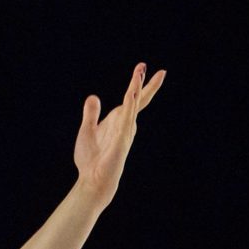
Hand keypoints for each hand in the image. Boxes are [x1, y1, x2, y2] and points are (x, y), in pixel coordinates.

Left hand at [73, 62, 164, 205]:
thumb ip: (91, 114)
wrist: (93, 180)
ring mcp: (125, 132)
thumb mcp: (87, 130)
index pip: (130, 99)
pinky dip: (128, 107)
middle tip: (161, 70)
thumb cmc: (92, 159)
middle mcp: (125, 125)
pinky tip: (130, 95)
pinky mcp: (120, 140)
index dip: (136, 84)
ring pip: (132, 106)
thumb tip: (94, 97)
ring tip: (140, 73)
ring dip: (136, 89)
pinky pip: (125, 120)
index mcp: (118, 121)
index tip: (142, 67)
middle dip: (146, 84)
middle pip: (138, 100)